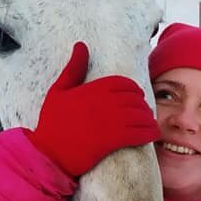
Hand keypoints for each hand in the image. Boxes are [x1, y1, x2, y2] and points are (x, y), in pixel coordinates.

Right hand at [28, 42, 160, 177]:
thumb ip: (73, 68)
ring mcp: (109, 121)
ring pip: (140, 115)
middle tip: (144, 113)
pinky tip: (152, 135)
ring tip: (150, 125)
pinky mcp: (112, 140)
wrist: (48, 155)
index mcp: (92, 89)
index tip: (137, 97)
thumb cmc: (52, 124)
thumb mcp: (58, 91)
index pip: (123, 83)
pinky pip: (139, 133)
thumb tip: (81, 45)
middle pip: (135, 99)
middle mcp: (103, 102)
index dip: (134, 89)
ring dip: (149, 119)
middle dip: (143, 105)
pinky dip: (149, 133)